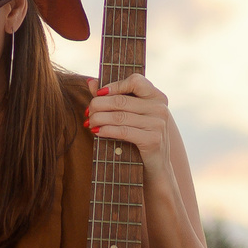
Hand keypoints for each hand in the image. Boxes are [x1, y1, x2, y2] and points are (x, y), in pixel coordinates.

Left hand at [84, 73, 178, 203]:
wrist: (155, 168)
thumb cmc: (139, 138)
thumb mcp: (129, 115)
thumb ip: (112, 97)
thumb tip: (91, 82)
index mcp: (157, 96)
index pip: (135, 80)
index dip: (114, 85)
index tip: (98, 94)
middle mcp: (160, 107)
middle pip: (121, 100)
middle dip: (99, 105)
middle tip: (88, 112)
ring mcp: (158, 124)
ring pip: (119, 116)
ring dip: (99, 119)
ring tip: (89, 123)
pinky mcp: (153, 140)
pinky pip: (123, 131)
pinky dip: (106, 130)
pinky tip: (96, 132)